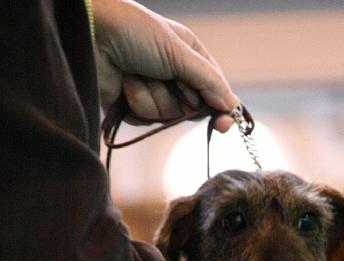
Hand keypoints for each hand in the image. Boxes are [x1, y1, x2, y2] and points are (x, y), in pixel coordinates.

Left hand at [92, 0, 238, 131]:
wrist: (90, 36)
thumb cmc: (133, 32)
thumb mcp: (177, 51)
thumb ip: (207, 80)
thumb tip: (232, 105)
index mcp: (188, 55)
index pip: (214, 88)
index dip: (220, 107)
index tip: (224, 124)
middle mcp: (173, 74)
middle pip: (193, 108)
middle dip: (179, 99)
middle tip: (167, 81)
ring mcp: (153, 91)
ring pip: (168, 116)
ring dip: (152, 97)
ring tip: (134, 74)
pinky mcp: (132, 106)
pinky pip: (146, 120)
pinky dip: (136, 103)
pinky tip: (124, 85)